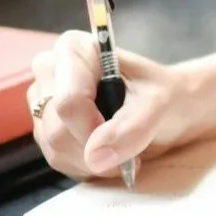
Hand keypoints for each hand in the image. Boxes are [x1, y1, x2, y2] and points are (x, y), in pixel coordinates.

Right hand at [28, 32, 198, 181]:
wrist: (172, 108)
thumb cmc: (165, 95)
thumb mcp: (160, 104)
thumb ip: (131, 127)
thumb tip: (95, 156)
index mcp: (73, 50)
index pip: (68, 102)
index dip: (94, 129)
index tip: (124, 135)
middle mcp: (50, 71)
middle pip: (57, 130)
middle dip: (97, 149)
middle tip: (130, 145)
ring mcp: (43, 101)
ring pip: (55, 149)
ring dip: (94, 161)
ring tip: (122, 147)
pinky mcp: (45, 129)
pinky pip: (58, 160)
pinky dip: (87, 165)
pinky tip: (108, 152)